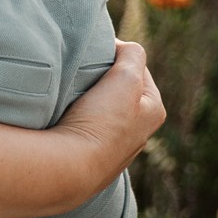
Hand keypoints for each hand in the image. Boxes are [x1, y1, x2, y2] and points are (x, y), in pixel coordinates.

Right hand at [52, 41, 164, 191]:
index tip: (96, 53)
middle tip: (83, 72)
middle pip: (119, 89)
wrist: (69, 167)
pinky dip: (76, 117)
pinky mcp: (90, 159)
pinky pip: (85, 127)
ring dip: (87, 98)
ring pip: (101, 109)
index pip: (137, 68)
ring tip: (71, 93)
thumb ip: (132, 54)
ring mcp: (113, 149)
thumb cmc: (102, 121)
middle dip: (102, 77)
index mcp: (153, 111)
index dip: (117, 55)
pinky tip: (65, 114)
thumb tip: (124, 49)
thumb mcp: (126, 77)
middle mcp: (138, 133)